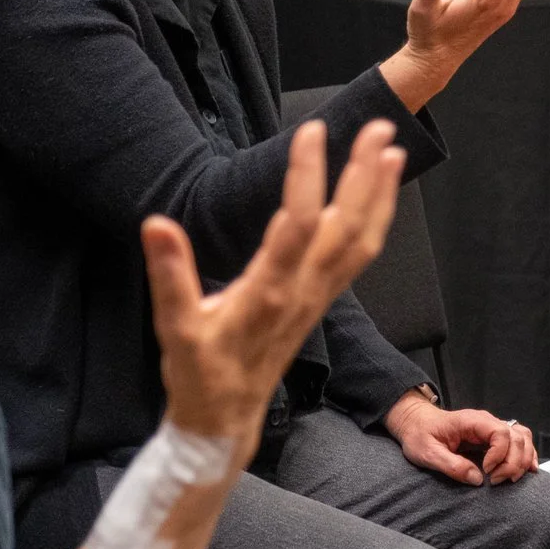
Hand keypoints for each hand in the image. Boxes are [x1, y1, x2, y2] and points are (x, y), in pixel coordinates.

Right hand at [145, 120, 404, 441]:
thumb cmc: (199, 375)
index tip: (312, 132)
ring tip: (393, 150)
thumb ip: (170, 275)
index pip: (295, 224)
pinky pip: (357, 256)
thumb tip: (156, 223)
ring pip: (360, 241)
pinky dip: (373, 220)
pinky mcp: (320, 300)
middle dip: (364, 175)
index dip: (306, 176)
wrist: (225, 421)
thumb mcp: (175, 328)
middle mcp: (302, 292)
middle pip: (345, 227)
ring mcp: (317, 297)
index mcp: (268, 293)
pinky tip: (377, 194)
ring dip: (379, 194)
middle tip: (379, 127)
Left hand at [383, 393, 540, 485]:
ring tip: (512, 478)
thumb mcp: (428, 452)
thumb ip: (451, 465)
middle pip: (516, 437)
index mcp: (472, 421)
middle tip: (496, 481)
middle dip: (513, 462)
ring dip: (523, 459)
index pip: (501, 433)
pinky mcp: (494, 437)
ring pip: (522, 437)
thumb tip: (477, 479)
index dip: (499, 455)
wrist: (416, 423)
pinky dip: (526, 455)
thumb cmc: (420, 434)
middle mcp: (486, 422)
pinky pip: (519, 441)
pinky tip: (527, 470)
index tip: (487, 472)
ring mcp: (492, 428)